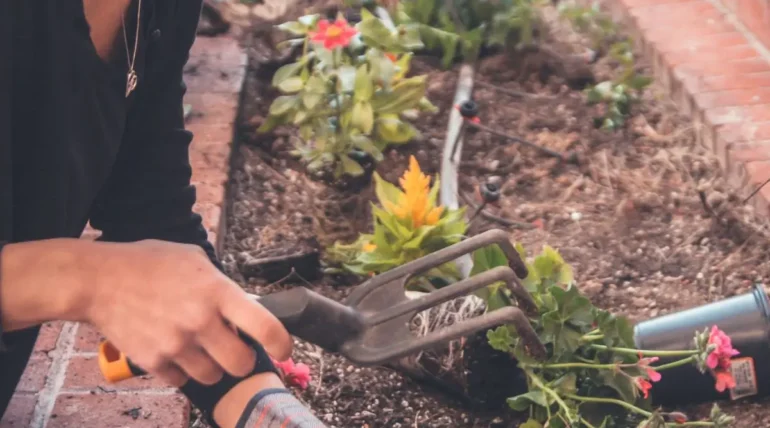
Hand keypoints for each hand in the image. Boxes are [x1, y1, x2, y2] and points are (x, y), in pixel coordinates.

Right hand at [83, 239, 291, 386]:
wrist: (98, 280)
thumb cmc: (149, 263)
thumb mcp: (194, 259)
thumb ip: (222, 285)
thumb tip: (246, 306)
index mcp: (217, 292)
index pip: (264, 326)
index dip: (281, 343)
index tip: (284, 349)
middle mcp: (200, 321)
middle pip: (241, 364)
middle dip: (242, 360)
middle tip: (235, 351)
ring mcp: (176, 344)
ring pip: (213, 377)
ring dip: (212, 367)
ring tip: (200, 348)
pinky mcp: (154, 361)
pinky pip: (182, 381)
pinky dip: (182, 372)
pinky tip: (174, 352)